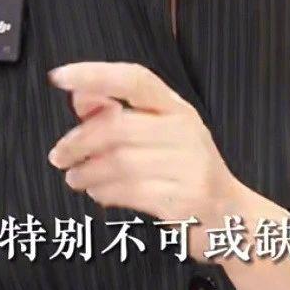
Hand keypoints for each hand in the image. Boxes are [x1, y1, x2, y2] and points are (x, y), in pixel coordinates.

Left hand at [46, 61, 241, 263]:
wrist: (230, 215)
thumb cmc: (185, 169)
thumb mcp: (160, 132)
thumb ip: (119, 113)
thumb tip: (80, 96)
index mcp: (177, 108)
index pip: (134, 79)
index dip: (95, 74)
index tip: (60, 77)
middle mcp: (185, 131)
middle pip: (118, 126)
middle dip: (79, 141)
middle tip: (59, 155)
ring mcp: (188, 166)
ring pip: (119, 162)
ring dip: (86, 171)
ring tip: (75, 177)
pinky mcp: (183, 200)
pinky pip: (129, 192)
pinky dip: (104, 192)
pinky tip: (98, 192)